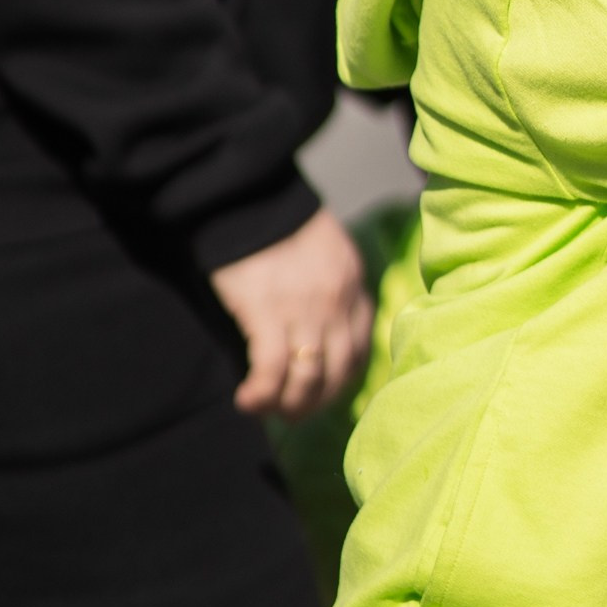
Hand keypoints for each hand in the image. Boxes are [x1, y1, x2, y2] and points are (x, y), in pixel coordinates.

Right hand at [209, 209, 372, 417]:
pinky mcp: (267, 312)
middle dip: (316, 402)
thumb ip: (329, 288)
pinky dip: (261, 394)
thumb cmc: (278, 221)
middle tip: (292, 414)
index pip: (360, 345)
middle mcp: (337, 300)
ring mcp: (305, 308)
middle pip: (339, 371)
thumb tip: (316, 334)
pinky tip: (246, 399)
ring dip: (288, 406)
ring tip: (267, 410)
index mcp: (353, 282)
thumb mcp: (322, 250)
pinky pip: (272, 370)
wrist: (249, 193)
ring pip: (308, 378)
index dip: (342, 378)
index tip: (321, 392)